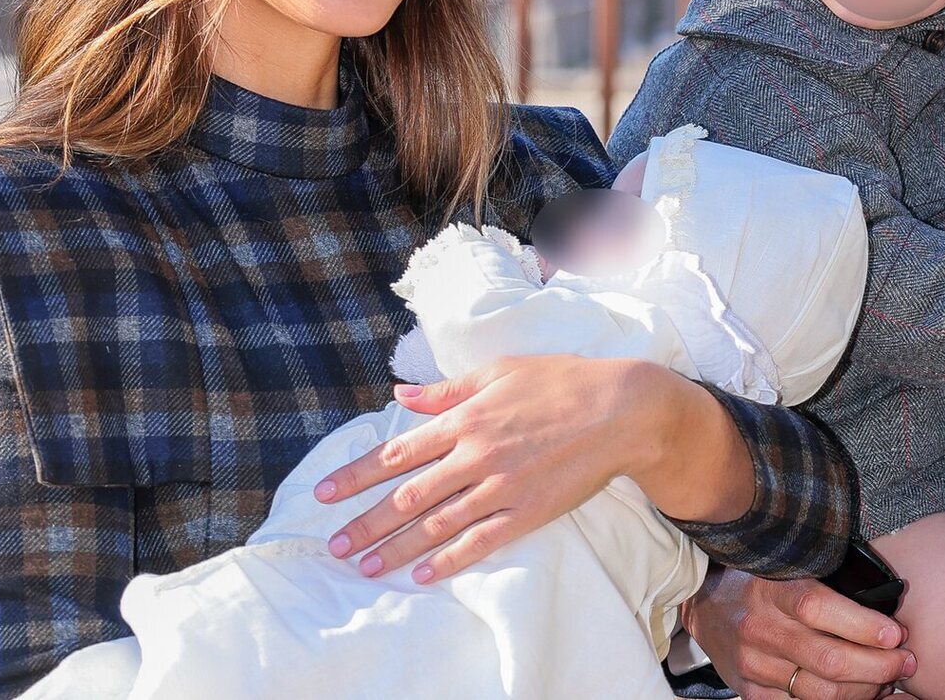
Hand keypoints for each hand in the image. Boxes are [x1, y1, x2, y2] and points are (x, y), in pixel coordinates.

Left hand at [314, 355, 692, 582]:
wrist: (620, 410)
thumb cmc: (561, 381)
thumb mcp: (500, 371)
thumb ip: (447, 389)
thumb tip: (400, 398)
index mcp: (465, 419)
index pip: (397, 453)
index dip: (356, 475)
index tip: (324, 493)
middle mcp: (476, 456)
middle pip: (407, 495)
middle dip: (366, 523)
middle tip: (334, 546)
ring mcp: (501, 487)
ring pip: (437, 524)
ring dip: (396, 548)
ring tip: (365, 566)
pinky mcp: (528, 511)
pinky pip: (480, 541)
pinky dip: (449, 560)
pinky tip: (423, 574)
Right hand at [683, 566, 914, 699]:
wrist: (705, 606)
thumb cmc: (759, 581)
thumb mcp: (786, 568)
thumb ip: (825, 585)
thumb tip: (884, 607)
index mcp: (772, 589)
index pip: (820, 609)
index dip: (864, 626)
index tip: (897, 634)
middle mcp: (761, 629)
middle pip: (828, 660)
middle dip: (879, 667)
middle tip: (906, 662)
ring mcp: (754, 666)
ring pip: (820, 693)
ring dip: (864, 690)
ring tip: (887, 680)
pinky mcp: (750, 692)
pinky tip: (856, 694)